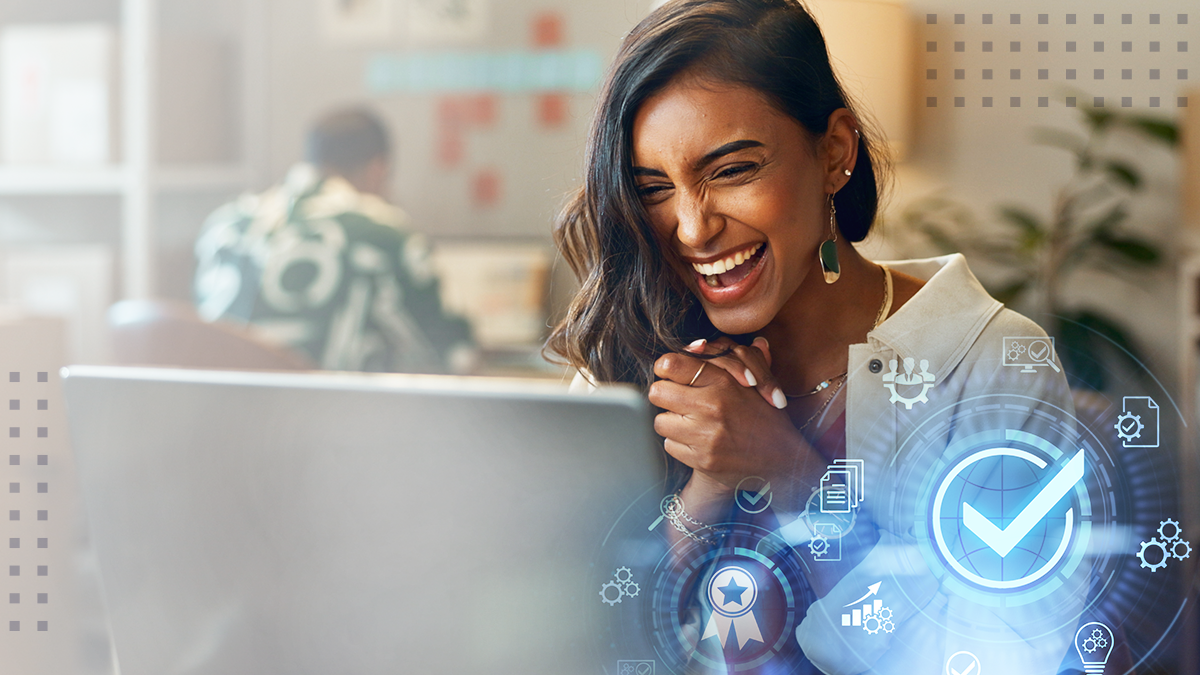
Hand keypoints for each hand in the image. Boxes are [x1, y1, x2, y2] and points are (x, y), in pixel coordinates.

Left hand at [648, 338, 819, 504]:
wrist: (783, 460)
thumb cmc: (765, 416)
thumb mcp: (756, 381)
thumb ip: (729, 359)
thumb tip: (700, 343)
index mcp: (723, 382)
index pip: (671, 364)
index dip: (666, 368)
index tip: (671, 374)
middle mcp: (712, 407)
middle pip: (657, 392)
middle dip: (665, 395)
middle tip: (678, 400)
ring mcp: (706, 436)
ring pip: (660, 421)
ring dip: (672, 422)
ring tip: (690, 423)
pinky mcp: (702, 460)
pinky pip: (669, 445)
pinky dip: (679, 444)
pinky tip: (697, 441)